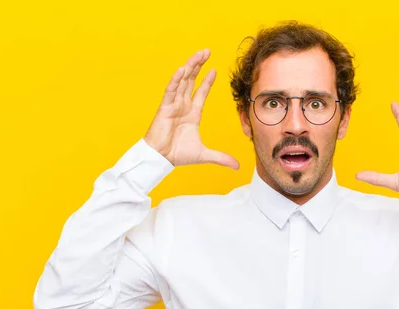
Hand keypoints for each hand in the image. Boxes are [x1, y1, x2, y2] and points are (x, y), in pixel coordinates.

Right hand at [143, 49, 239, 169]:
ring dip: (190, 67)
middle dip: (199, 66)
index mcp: (192, 113)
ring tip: (199, 54)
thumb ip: (221, 157)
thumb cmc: (178, 154)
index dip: (207, 81)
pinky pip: (171, 91)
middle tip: (207, 52)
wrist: (161, 159)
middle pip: (191, 80)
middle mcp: (183, 105)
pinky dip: (176, 80)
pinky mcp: (164, 108)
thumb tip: (237, 166)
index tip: (215, 70)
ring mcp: (174, 104)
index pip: (201, 92)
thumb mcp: (204, 155)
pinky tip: (183, 69)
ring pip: (182, 81)